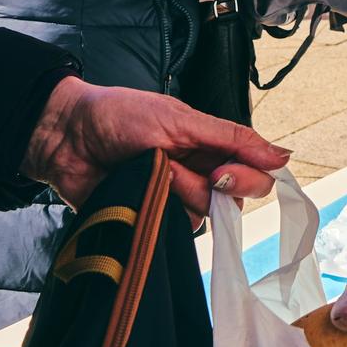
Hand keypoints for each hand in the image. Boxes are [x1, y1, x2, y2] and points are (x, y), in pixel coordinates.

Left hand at [20, 76, 285, 215]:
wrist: (65, 136)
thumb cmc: (118, 116)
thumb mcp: (180, 118)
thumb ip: (231, 138)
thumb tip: (282, 156)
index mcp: (211, 145)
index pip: (254, 169)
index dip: (249, 174)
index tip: (225, 169)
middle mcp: (199, 174)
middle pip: (236, 197)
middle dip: (216, 185)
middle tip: (182, 168)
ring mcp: (175, 199)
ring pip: (205, 215)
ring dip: (180, 192)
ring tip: (150, 171)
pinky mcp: (152, 220)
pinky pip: (175, 231)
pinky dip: (162, 213)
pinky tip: (142, 193)